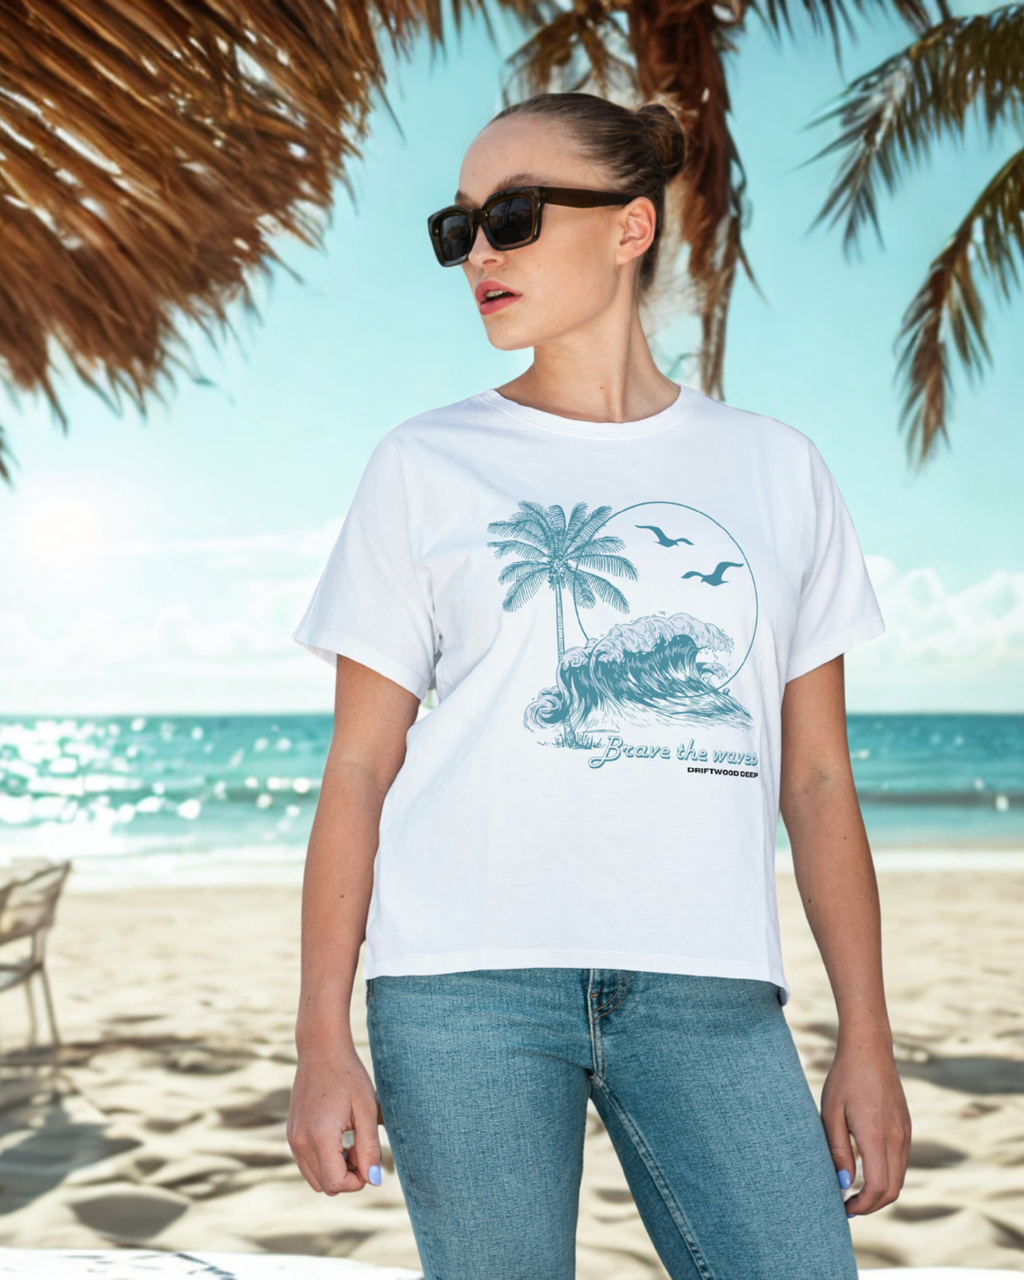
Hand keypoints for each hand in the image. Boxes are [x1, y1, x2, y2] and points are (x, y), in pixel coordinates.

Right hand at [287, 1043, 383, 1192]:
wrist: (320, 1050)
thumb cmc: (348, 1075)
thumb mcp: (366, 1109)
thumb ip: (369, 1147)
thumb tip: (373, 1180)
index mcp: (319, 1135)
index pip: (336, 1183)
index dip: (358, 1180)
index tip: (369, 1157)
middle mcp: (300, 1141)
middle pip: (325, 1186)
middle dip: (347, 1176)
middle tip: (361, 1147)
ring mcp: (293, 1139)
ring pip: (315, 1178)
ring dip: (335, 1170)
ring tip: (351, 1142)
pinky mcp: (291, 1134)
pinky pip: (307, 1164)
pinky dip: (324, 1160)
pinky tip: (339, 1138)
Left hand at [820, 1034, 910, 1216]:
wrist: (869, 1049)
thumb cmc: (844, 1079)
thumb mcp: (831, 1113)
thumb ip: (838, 1150)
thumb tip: (844, 1183)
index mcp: (876, 1136)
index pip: (878, 1188)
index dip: (863, 1205)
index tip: (844, 1207)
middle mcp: (897, 1138)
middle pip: (892, 1190)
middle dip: (872, 1205)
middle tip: (848, 1206)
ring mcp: (905, 1133)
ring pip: (899, 1178)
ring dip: (880, 1192)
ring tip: (855, 1192)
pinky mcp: (906, 1127)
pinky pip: (901, 1161)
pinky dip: (887, 1175)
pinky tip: (867, 1170)